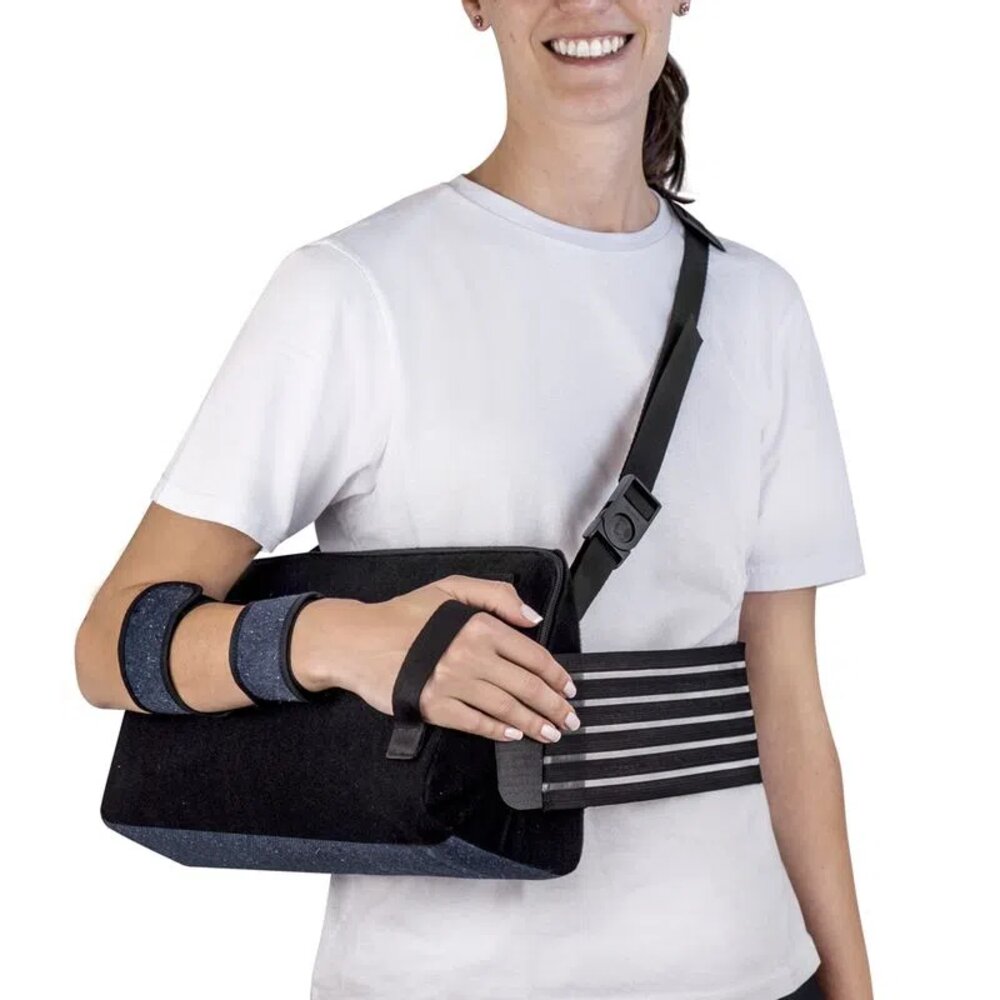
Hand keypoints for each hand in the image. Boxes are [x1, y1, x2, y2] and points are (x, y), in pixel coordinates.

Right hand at [292, 575, 579, 743]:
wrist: (357, 640)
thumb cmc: (402, 614)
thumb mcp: (451, 588)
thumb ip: (497, 595)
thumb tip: (532, 617)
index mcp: (478, 626)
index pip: (532, 654)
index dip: (556, 675)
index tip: (568, 687)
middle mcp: (470, 655)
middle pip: (526, 686)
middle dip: (554, 705)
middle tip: (569, 718)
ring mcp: (452, 684)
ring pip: (506, 708)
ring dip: (534, 723)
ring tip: (550, 732)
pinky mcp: (434, 706)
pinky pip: (475, 723)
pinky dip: (498, 731)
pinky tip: (513, 735)